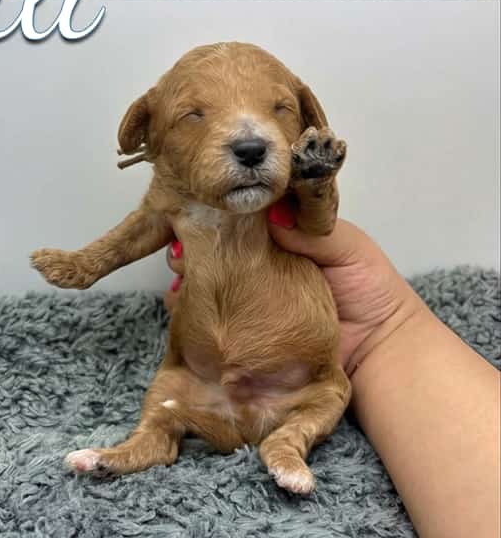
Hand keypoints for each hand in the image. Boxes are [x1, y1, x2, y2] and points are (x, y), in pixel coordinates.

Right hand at [164, 200, 425, 373]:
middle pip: (218, 240)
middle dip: (195, 237)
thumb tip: (264, 210)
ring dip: (190, 266)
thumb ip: (307, 228)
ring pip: (208, 270)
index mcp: (284, 232)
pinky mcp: (245, 322)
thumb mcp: (346, 246)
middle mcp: (261, 258)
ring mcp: (250, 291)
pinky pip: (211, 307)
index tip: (198, 208)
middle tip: (183, 242)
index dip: (220, 208)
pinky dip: (191, 301)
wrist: (382, 353)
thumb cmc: (371, 291)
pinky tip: (179, 296)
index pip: (243, 212)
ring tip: (180, 267)